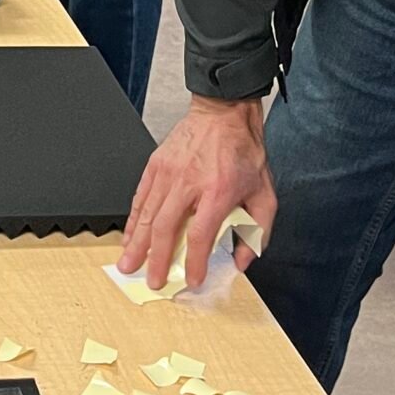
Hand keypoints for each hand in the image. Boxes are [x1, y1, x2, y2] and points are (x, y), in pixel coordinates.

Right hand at [118, 97, 275, 291]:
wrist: (224, 114)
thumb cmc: (243, 152)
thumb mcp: (265, 194)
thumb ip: (258, 232)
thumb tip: (242, 260)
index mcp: (217, 191)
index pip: (200, 235)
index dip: (195, 262)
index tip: (192, 280)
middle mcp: (188, 183)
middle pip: (165, 229)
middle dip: (156, 260)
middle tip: (153, 281)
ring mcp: (168, 173)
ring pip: (147, 215)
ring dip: (136, 244)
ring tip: (128, 264)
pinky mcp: (155, 165)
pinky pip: (141, 197)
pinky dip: (133, 219)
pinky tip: (129, 235)